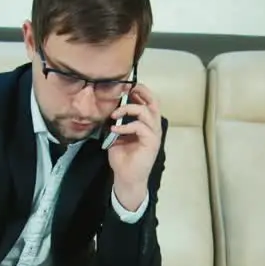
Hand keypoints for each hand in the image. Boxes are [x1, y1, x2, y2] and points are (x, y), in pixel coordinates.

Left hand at [106, 85, 162, 210]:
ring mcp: (154, 134)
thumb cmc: (123, 158)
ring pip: (146, 111)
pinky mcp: (151, 142)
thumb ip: (118, 122)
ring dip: (129, 109)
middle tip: (128, 89)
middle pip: (154, 101)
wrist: (126, 177)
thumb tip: (110, 108)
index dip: (139, 91)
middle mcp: (153, 126)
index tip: (124, 88)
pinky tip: (114, 130)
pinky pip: (140, 127)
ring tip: (114, 115)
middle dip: (142, 91)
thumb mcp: (117, 136)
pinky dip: (125, 126)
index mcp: (147, 123)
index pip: (148, 101)